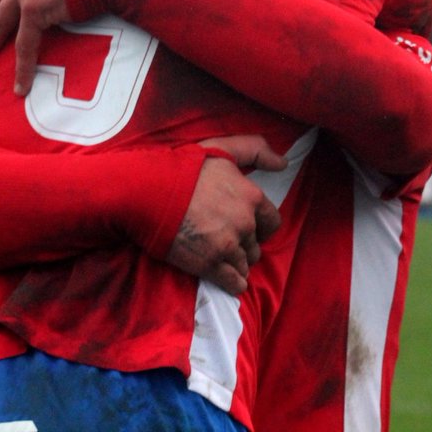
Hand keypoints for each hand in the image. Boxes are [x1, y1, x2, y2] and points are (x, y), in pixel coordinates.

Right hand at [166, 135, 286, 294]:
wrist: (148, 193)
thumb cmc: (184, 168)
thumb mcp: (223, 149)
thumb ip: (256, 151)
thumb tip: (283, 162)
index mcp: (251, 197)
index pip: (272, 222)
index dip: (261, 227)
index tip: (250, 228)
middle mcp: (244, 223)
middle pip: (256, 245)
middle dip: (246, 246)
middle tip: (230, 242)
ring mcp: (228, 245)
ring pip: (245, 264)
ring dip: (237, 264)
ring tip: (224, 259)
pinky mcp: (209, 264)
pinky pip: (233, 282)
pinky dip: (234, 284)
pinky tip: (231, 282)